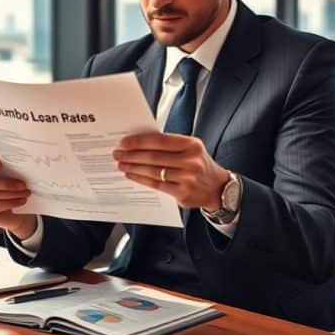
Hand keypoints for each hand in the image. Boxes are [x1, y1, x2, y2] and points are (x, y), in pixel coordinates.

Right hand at [0, 153, 37, 239]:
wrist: (17, 209)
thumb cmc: (13, 185)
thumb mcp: (11, 173)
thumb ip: (10, 167)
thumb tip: (24, 164)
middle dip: (6, 183)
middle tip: (23, 184)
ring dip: (12, 193)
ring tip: (26, 192)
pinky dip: (12, 202)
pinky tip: (22, 200)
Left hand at [113, 133, 230, 210]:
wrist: (217, 187)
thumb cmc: (198, 164)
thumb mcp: (190, 149)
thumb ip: (169, 145)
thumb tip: (138, 143)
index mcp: (192, 145)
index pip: (160, 141)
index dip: (139, 141)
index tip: (124, 142)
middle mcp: (191, 161)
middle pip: (154, 157)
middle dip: (131, 155)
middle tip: (117, 154)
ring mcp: (188, 178)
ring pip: (153, 171)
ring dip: (133, 168)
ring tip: (121, 164)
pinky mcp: (183, 193)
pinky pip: (156, 185)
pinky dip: (141, 179)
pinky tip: (131, 175)